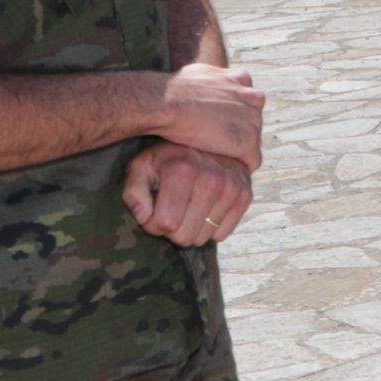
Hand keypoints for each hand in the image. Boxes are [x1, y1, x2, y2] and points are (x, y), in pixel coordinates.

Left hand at [122, 144, 253, 246]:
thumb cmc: (167, 159)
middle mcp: (211, 178)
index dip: (152, 224)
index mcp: (182, 170)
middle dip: (172, 230)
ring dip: (192, 228)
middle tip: (170, 211)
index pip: (166, 224)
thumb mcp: (141, 167)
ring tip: (188, 207)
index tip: (152, 212)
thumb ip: (134, 192)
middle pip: (184, 236)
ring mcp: (232, 187)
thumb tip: (144, 218)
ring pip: (203, 238)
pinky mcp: (245, 195)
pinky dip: (210, 228)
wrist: (207, 141)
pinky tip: (205, 210)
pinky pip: (222, 235)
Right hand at [151, 60, 265, 169]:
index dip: (235, 113)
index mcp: (241, 79)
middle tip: (216, 141)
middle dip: (238, 130)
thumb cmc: (173, 89)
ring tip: (217, 154)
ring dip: (238, 148)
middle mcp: (252, 98)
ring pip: (253, 140)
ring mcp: (252, 121)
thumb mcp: (200, 72)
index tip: (221, 122)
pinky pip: (253, 160)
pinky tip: (225, 167)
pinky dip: (241, 165)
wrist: (166, 103)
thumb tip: (209, 83)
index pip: (250, 99)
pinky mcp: (246, 142)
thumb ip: (215, 78)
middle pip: (253, 121)